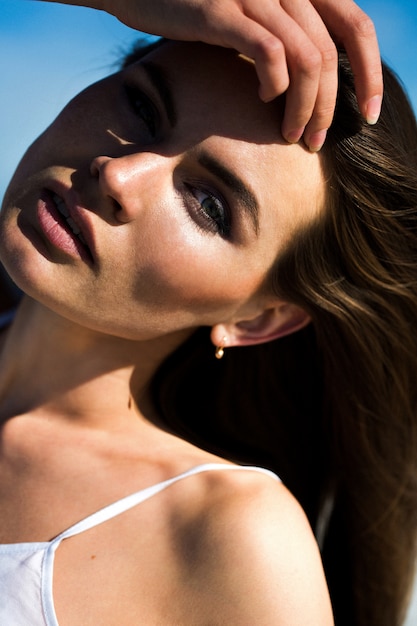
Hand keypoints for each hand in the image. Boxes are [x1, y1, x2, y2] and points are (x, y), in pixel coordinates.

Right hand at [42, 0, 382, 150]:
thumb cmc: (193, 6)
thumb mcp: (250, 16)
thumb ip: (283, 37)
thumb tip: (310, 86)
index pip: (356, 26)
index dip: (370, 73)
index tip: (368, 114)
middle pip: (331, 54)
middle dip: (330, 107)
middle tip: (316, 141)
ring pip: (307, 59)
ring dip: (305, 107)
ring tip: (292, 135)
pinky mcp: (223, 9)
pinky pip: (269, 52)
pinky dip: (274, 83)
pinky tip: (264, 98)